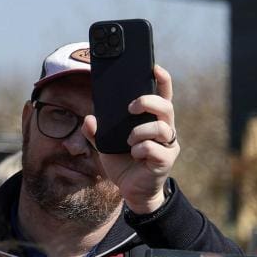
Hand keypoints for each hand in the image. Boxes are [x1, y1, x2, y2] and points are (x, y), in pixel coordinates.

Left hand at [83, 65, 178, 213]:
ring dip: (140, 132)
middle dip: (148, 102)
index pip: (163, 95)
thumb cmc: (123, 162)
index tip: (154, 66)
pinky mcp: (165, 160)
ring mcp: (167, 145)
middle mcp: (164, 129)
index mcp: (151, 120)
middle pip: (166, 107)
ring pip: (161, 128)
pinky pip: (155, 149)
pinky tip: (134, 155)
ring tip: (128, 141)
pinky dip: (140, 149)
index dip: (162, 80)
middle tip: (130, 107)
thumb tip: (88, 118)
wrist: (132, 190)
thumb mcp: (104, 145)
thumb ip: (95, 132)